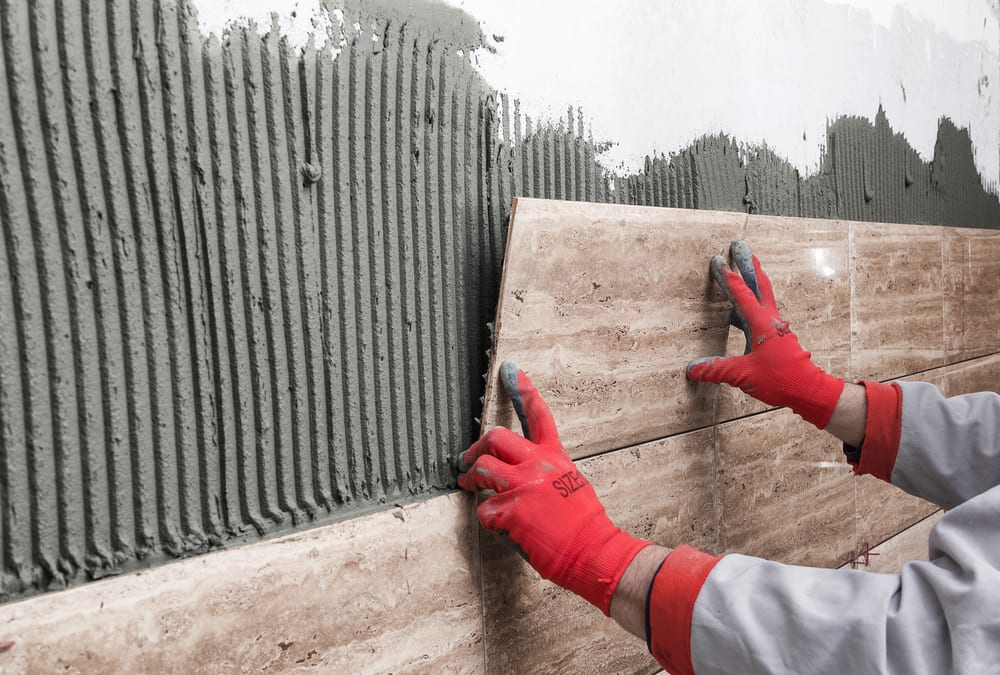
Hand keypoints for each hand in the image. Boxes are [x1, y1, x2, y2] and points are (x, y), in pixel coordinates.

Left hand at [458, 362, 649, 614]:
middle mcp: (538, 465)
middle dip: (476, 449)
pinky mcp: (511, 511)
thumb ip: (546, 470)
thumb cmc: (583, 523)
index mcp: (554, 456)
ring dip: (471, 479)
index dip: (523, 390)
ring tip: (468, 486)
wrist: (593, 550)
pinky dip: (488, 519)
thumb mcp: (571, 482)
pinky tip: (500, 526)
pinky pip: (484, 509)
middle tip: (467, 460)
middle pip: (496, 438)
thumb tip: (523, 470)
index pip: (539, 415)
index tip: (511, 370)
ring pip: (483, 469)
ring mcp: (523, 486)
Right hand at [686, 240, 843, 428]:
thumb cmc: (781, 379)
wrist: (809, 389)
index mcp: (762, 324)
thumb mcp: (743, 375)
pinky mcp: (778, 336)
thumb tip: (693, 369)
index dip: (728, 277)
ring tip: (743, 268)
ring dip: (752, 280)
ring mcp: (776, 327)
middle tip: (740, 246)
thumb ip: (717, 370)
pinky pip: (762, 311)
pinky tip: (740, 311)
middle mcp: (771, 320)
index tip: (718, 261)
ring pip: (763, 295)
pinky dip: (752, 302)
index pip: (742, 295)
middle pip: (759, 284)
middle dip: (748, 264)